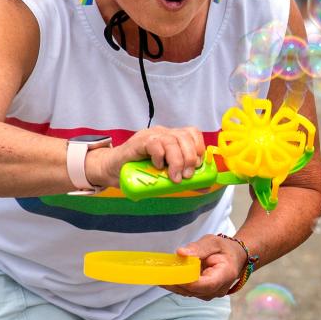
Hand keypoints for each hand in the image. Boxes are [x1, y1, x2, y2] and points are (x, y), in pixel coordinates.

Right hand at [85, 126, 204, 187]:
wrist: (113, 170)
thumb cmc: (141, 172)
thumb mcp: (167, 176)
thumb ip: (185, 178)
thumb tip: (207, 186)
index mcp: (173, 138)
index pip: (192, 133)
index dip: (198, 147)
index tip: (198, 166)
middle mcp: (164, 133)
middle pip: (184, 137)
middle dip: (190, 157)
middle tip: (186, 176)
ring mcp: (151, 135)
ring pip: (172, 141)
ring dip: (177, 161)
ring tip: (174, 177)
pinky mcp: (139, 141)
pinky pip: (155, 144)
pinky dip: (160, 156)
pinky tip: (158, 166)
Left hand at [166, 235, 248, 299]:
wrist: (235, 258)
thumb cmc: (225, 248)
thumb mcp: (213, 242)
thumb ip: (198, 248)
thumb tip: (180, 253)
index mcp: (225, 275)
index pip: (205, 284)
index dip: (187, 281)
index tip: (171, 273)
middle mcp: (218, 289)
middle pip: (193, 290)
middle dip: (175, 282)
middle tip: (158, 273)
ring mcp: (210, 294)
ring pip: (188, 292)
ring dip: (173, 284)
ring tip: (158, 275)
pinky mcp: (203, 294)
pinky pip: (188, 291)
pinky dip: (177, 284)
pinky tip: (165, 277)